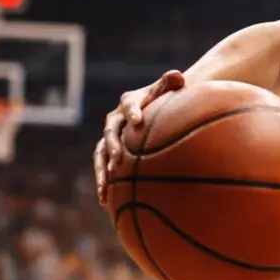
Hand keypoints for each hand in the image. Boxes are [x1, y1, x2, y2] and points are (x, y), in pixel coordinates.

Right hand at [94, 70, 185, 204]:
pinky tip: (104, 202)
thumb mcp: (168, 89)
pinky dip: (104, 183)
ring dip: (102, 170)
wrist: (153, 109)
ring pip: (101, 153)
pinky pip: (103, 167)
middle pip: (110, 131)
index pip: (129, 104)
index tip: (138, 121)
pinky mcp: (108, 152)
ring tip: (104, 187)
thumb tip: (179, 77)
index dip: (133, 111)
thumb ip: (170, 83)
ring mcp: (110, 137)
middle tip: (119, 158)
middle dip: (113, 144)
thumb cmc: (164, 99)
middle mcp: (115, 119)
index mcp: (130, 101)